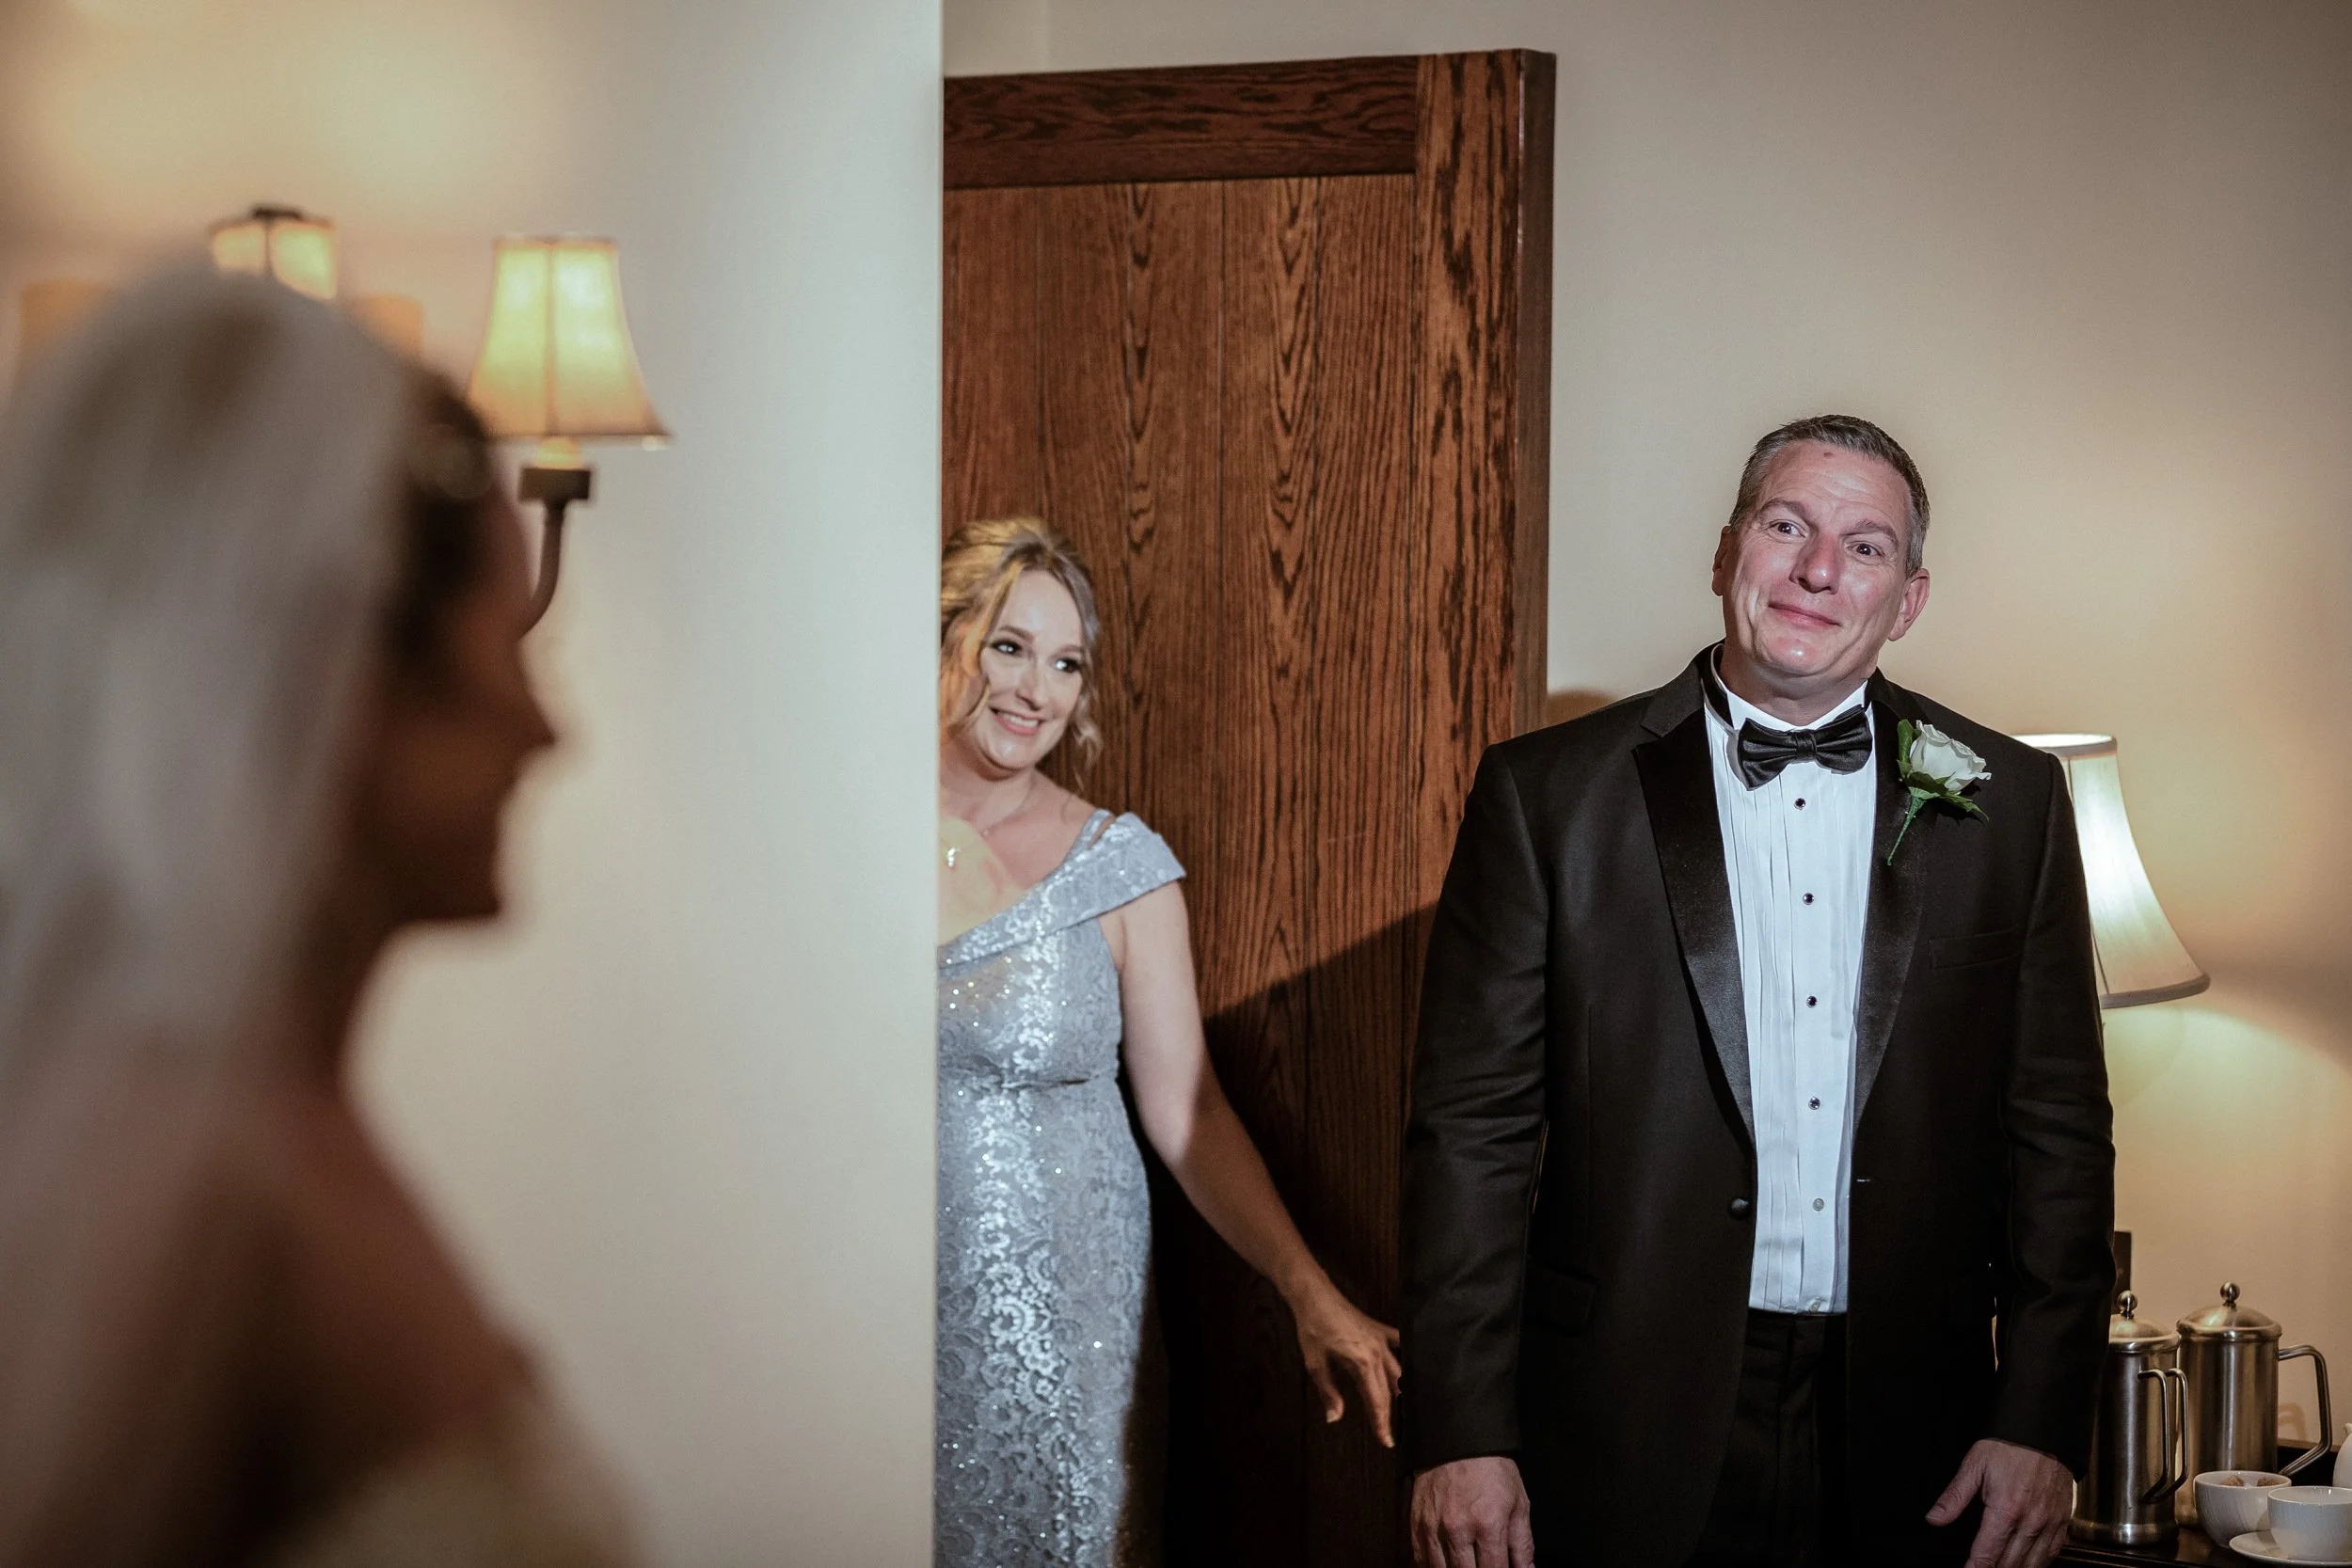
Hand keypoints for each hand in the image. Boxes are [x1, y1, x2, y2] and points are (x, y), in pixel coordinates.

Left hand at [1288, 1280, 1401, 1446]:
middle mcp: (1377, 1352)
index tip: (1387, 1441)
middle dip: (1388, 1414)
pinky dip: (1406, 1356)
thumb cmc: (1313, 1329)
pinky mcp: (1380, 1329)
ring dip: (1399, 1391)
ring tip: (1401, 1408)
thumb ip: (1328, 1393)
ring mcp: (1382, 1339)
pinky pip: (1400, 1344)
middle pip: (1388, 1391)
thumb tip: (1334, 1418)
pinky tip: (1411, 1367)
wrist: (1315, 1297)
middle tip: (1388, 1435)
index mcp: (1362, 1363)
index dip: (1381, 1423)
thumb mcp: (1315, 1364)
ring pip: (1398, 1371)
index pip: (1376, 1401)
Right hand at [1411, 1456, 1533, 1567]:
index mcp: (1488, 1523)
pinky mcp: (1417, 1523)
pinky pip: (1421, 1559)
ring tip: (1467, 1563)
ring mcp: (1433, 1527)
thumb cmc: (1492, 1470)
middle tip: (1484, 1564)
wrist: (1458, 1439)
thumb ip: (1522, 1544)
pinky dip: (1434, 1566)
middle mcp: (1458, 1529)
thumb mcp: (1518, 1503)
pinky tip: (1447, 1562)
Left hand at [1927, 1438, 2074, 1567]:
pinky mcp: (2064, 1521)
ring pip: (2034, 1563)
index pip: (1988, 1552)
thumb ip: (1955, 1497)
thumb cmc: (2008, 1447)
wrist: (2043, 1432)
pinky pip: (2054, 1552)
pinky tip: (2028, 1564)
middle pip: (2011, 1562)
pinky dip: (2040, 1563)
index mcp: (2006, 1509)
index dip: (1975, 1567)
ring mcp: (2050, 1523)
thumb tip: (1934, 1519)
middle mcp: (2031, 1521)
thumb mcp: (1974, 1466)